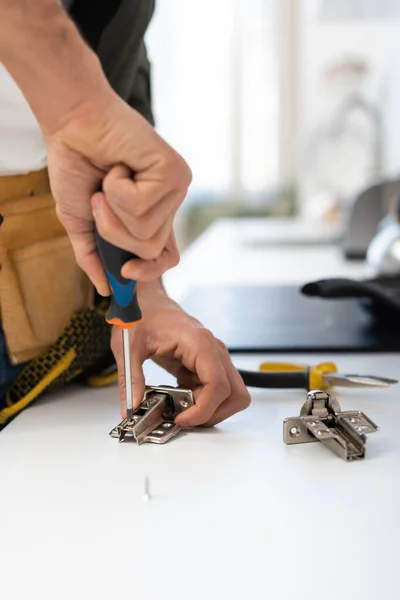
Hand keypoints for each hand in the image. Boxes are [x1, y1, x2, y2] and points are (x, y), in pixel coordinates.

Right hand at [45, 91, 190, 294]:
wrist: (72, 124)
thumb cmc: (77, 166)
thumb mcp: (81, 220)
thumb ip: (93, 256)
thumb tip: (107, 290)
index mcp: (151, 215)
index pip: (167, 257)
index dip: (150, 270)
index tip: (126, 271)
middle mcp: (168, 203)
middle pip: (150, 249)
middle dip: (113, 231)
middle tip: (99, 199)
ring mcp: (174, 188)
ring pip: (146, 232)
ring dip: (113, 209)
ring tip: (109, 179)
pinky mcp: (174, 172)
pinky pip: (142, 206)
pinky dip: (118, 188)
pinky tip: (119, 166)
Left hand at [110, 284, 250, 426]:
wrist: (146, 300)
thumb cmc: (142, 314)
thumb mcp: (127, 347)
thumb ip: (130, 380)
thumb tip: (132, 408)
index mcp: (199, 342)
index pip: (218, 385)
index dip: (203, 409)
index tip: (181, 419)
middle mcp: (213, 350)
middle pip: (235, 393)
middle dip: (213, 413)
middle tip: (185, 417)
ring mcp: (213, 357)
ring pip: (230, 394)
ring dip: (210, 409)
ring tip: (181, 408)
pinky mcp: (207, 364)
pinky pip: (216, 390)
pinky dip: (202, 401)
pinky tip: (178, 397)